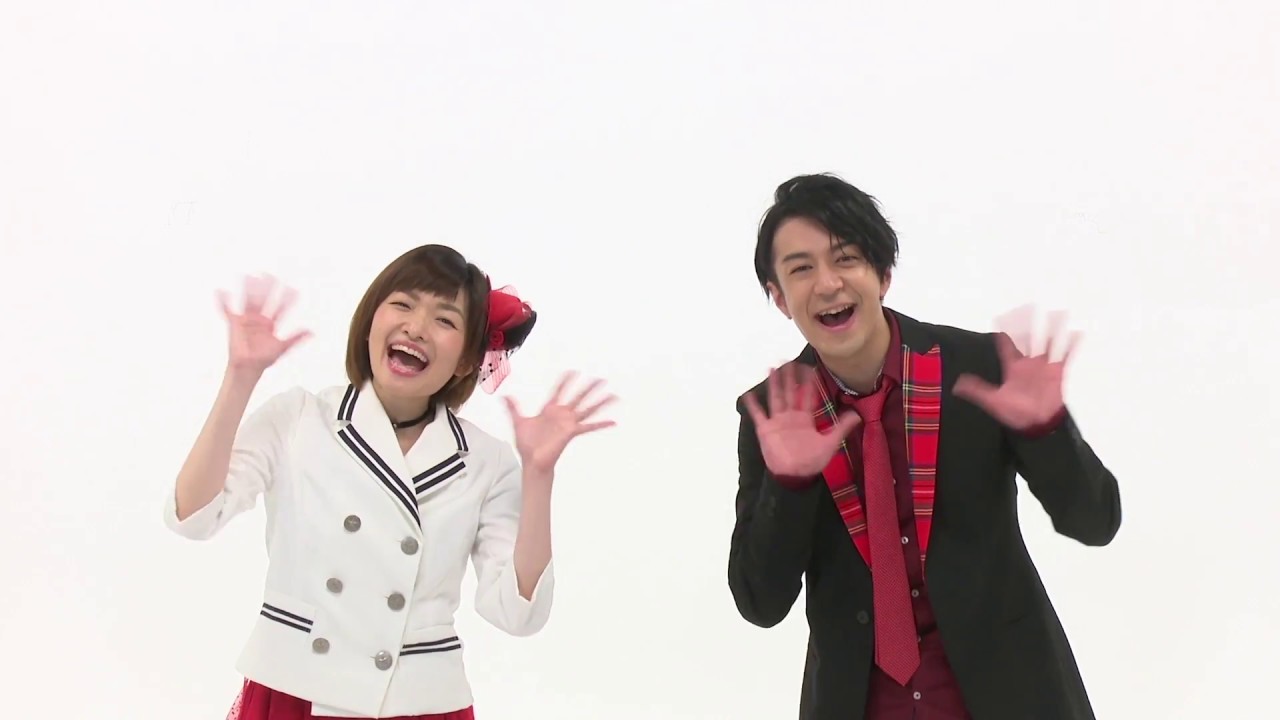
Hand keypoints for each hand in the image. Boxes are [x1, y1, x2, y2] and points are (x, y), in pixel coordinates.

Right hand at [217, 274, 310, 377]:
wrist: (248, 367)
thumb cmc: (263, 359)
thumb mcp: (282, 348)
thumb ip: (295, 339)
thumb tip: (311, 332)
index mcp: (270, 323)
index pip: (280, 308)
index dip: (286, 299)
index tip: (292, 289)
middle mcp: (259, 319)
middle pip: (263, 300)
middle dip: (266, 288)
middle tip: (269, 275)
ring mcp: (246, 319)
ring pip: (247, 300)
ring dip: (247, 289)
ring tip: (248, 277)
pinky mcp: (234, 323)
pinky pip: (227, 310)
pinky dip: (223, 302)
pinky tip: (220, 291)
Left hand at [503, 372, 616, 476]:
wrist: (532, 461)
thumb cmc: (527, 445)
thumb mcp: (518, 422)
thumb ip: (513, 408)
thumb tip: (504, 396)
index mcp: (550, 410)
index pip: (560, 390)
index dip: (566, 381)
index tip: (572, 371)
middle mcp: (562, 415)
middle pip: (579, 396)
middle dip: (589, 388)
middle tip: (600, 379)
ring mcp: (569, 423)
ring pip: (588, 409)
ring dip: (600, 402)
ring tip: (613, 396)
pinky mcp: (572, 432)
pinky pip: (589, 427)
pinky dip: (601, 425)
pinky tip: (613, 422)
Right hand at [742, 363, 860, 477]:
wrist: (795, 475)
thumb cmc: (812, 461)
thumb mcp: (830, 443)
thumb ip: (842, 428)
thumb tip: (857, 415)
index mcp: (805, 418)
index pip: (807, 395)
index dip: (808, 382)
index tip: (809, 367)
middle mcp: (791, 416)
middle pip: (790, 392)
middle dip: (789, 377)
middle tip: (788, 360)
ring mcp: (777, 422)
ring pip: (775, 398)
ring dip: (773, 384)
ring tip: (772, 368)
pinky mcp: (766, 429)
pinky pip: (758, 415)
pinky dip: (753, 405)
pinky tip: (749, 394)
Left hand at [953, 305, 1076, 430]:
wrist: (1036, 424)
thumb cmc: (1015, 412)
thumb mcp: (994, 400)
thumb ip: (977, 390)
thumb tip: (956, 384)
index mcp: (1013, 367)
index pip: (1007, 346)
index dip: (1004, 334)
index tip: (1001, 319)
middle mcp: (1029, 363)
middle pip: (1029, 338)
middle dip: (1029, 324)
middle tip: (1029, 307)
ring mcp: (1045, 366)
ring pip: (1049, 343)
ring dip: (1053, 329)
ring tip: (1057, 314)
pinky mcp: (1058, 372)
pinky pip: (1066, 356)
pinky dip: (1072, 345)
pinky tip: (1076, 334)